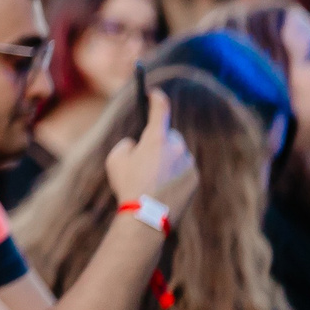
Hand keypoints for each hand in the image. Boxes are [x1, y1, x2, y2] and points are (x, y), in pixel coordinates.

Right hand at [105, 87, 197, 211]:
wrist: (147, 215)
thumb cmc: (128, 185)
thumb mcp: (115, 160)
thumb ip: (127, 145)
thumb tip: (136, 144)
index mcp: (156, 138)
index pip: (160, 108)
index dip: (156, 98)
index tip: (154, 94)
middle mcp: (176, 146)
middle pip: (169, 135)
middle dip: (160, 141)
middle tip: (146, 156)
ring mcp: (188, 162)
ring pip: (178, 153)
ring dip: (168, 159)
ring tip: (153, 178)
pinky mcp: (194, 177)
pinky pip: (184, 169)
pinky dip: (175, 174)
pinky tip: (163, 187)